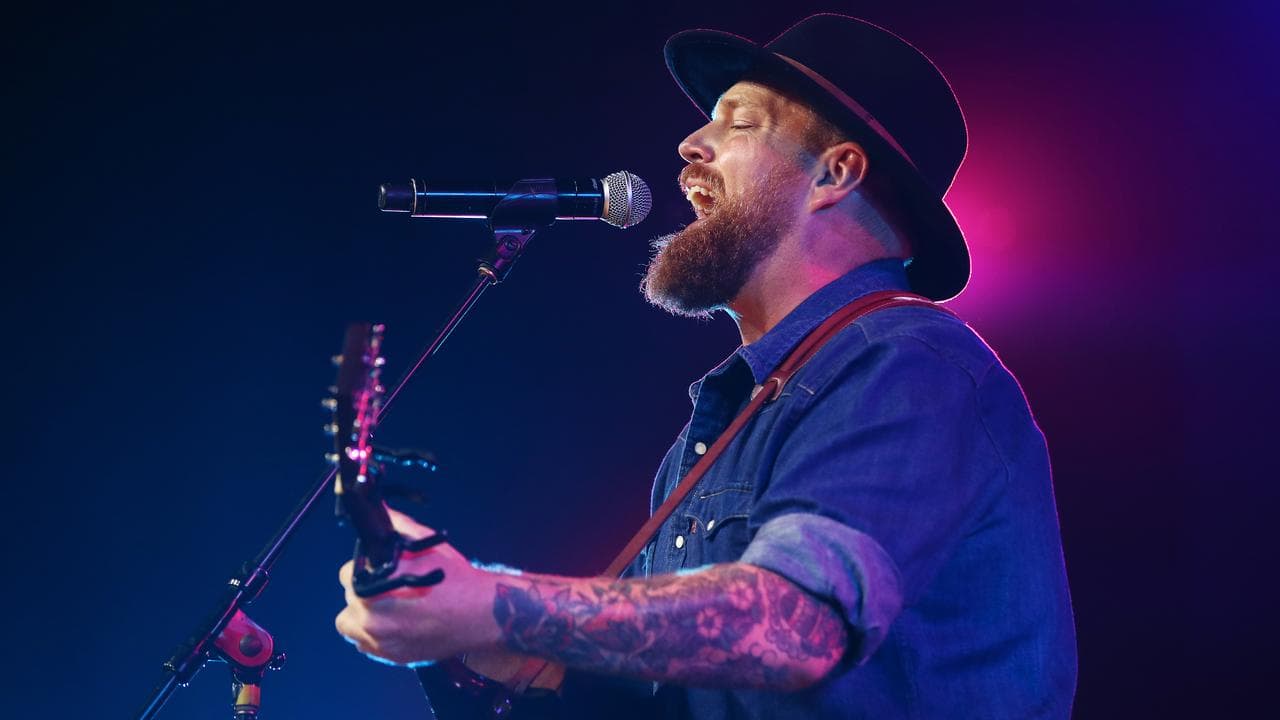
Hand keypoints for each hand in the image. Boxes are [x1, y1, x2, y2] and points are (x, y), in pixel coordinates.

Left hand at [335, 507, 501, 665]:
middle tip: (389, 588)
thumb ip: (397, 526)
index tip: (380, 569)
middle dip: (365, 591)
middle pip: (349, 600)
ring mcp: (380, 642)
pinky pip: (367, 645)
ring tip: (388, 608)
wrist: (480, 613)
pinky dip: (376, 636)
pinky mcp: (391, 657)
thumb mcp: (424, 543)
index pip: (347, 573)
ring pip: (351, 626)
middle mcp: (371, 617)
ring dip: (363, 616)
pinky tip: (397, 624)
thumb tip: (379, 510)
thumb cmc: (454, 577)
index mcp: (374, 586)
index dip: (365, 568)